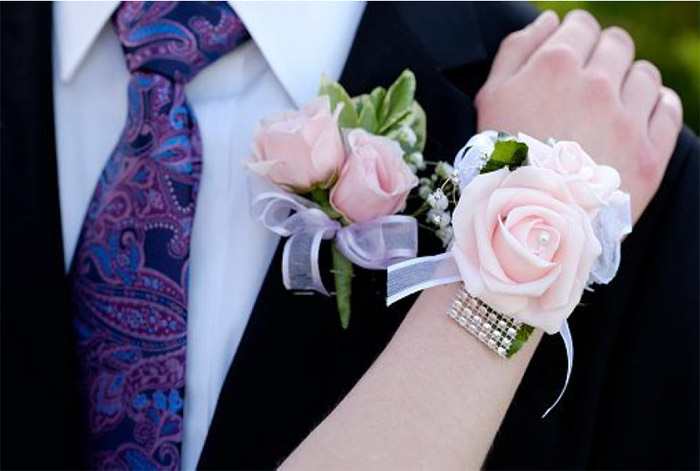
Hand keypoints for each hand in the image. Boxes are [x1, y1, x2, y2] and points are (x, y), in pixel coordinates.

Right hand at [475, 10, 682, 222]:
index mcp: (555, 65)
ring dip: (629, 82)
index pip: (581, 25)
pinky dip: (656, 106)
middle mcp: (596, 84)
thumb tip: (550, 21)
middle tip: (589, 84)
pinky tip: (637, 118)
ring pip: (644, 73)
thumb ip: (516, 50)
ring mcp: (627, 117)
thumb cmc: (500, 159)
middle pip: (617, 44)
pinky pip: (667, 108)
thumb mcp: (489, 99)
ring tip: (611, 106)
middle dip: (603, 56)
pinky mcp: (650, 152)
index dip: (576, 38)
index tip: (572, 58)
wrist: (524, 223)